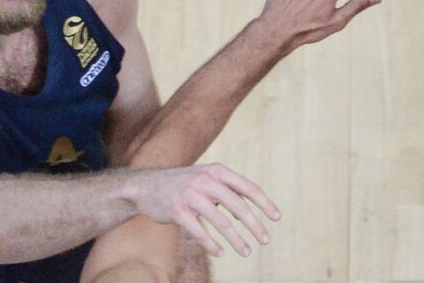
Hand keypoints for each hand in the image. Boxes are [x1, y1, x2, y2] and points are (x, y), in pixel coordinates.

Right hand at [134, 162, 280, 257]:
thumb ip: (228, 189)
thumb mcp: (207, 177)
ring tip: (246, 252)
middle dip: (254, 225)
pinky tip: (221, 252)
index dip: (265, 203)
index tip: (277, 218)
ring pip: (221, 222)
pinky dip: (212, 244)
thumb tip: (250, 210)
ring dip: (236, 239)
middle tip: (265, 240)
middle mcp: (206, 181)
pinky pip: (200, 232)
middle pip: (238, 206)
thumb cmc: (183, 184)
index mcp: (218, 171)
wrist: (146, 186)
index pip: (248, 188)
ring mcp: (191, 196)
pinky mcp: (178, 211)